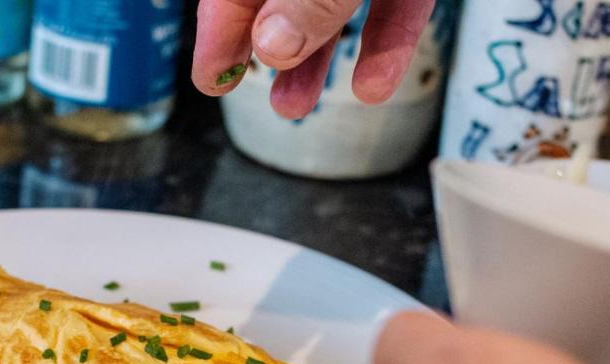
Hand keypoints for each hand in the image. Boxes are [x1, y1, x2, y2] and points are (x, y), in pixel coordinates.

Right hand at [191, 0, 435, 118]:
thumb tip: (273, 45)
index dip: (219, 33)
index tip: (211, 81)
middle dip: (263, 50)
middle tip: (236, 93)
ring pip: (335, 6)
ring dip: (315, 60)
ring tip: (295, 106)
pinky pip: (398, 5)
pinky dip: (386, 45)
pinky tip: (373, 87)